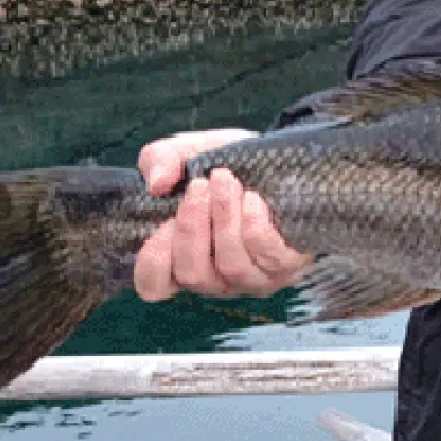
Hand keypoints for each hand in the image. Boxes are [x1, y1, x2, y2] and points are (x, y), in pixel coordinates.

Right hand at [133, 129, 315, 301]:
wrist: (280, 160)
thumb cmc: (226, 165)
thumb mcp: (188, 153)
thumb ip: (161, 160)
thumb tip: (157, 183)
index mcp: (183, 260)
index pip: (154, 287)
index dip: (154, 262)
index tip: (164, 222)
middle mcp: (216, 279)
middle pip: (193, 275)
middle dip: (192, 227)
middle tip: (199, 184)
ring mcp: (253, 278)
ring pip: (232, 265)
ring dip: (224, 218)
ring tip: (226, 180)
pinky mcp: (286, 266)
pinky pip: (267, 255)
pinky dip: (255, 225)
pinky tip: (253, 198)